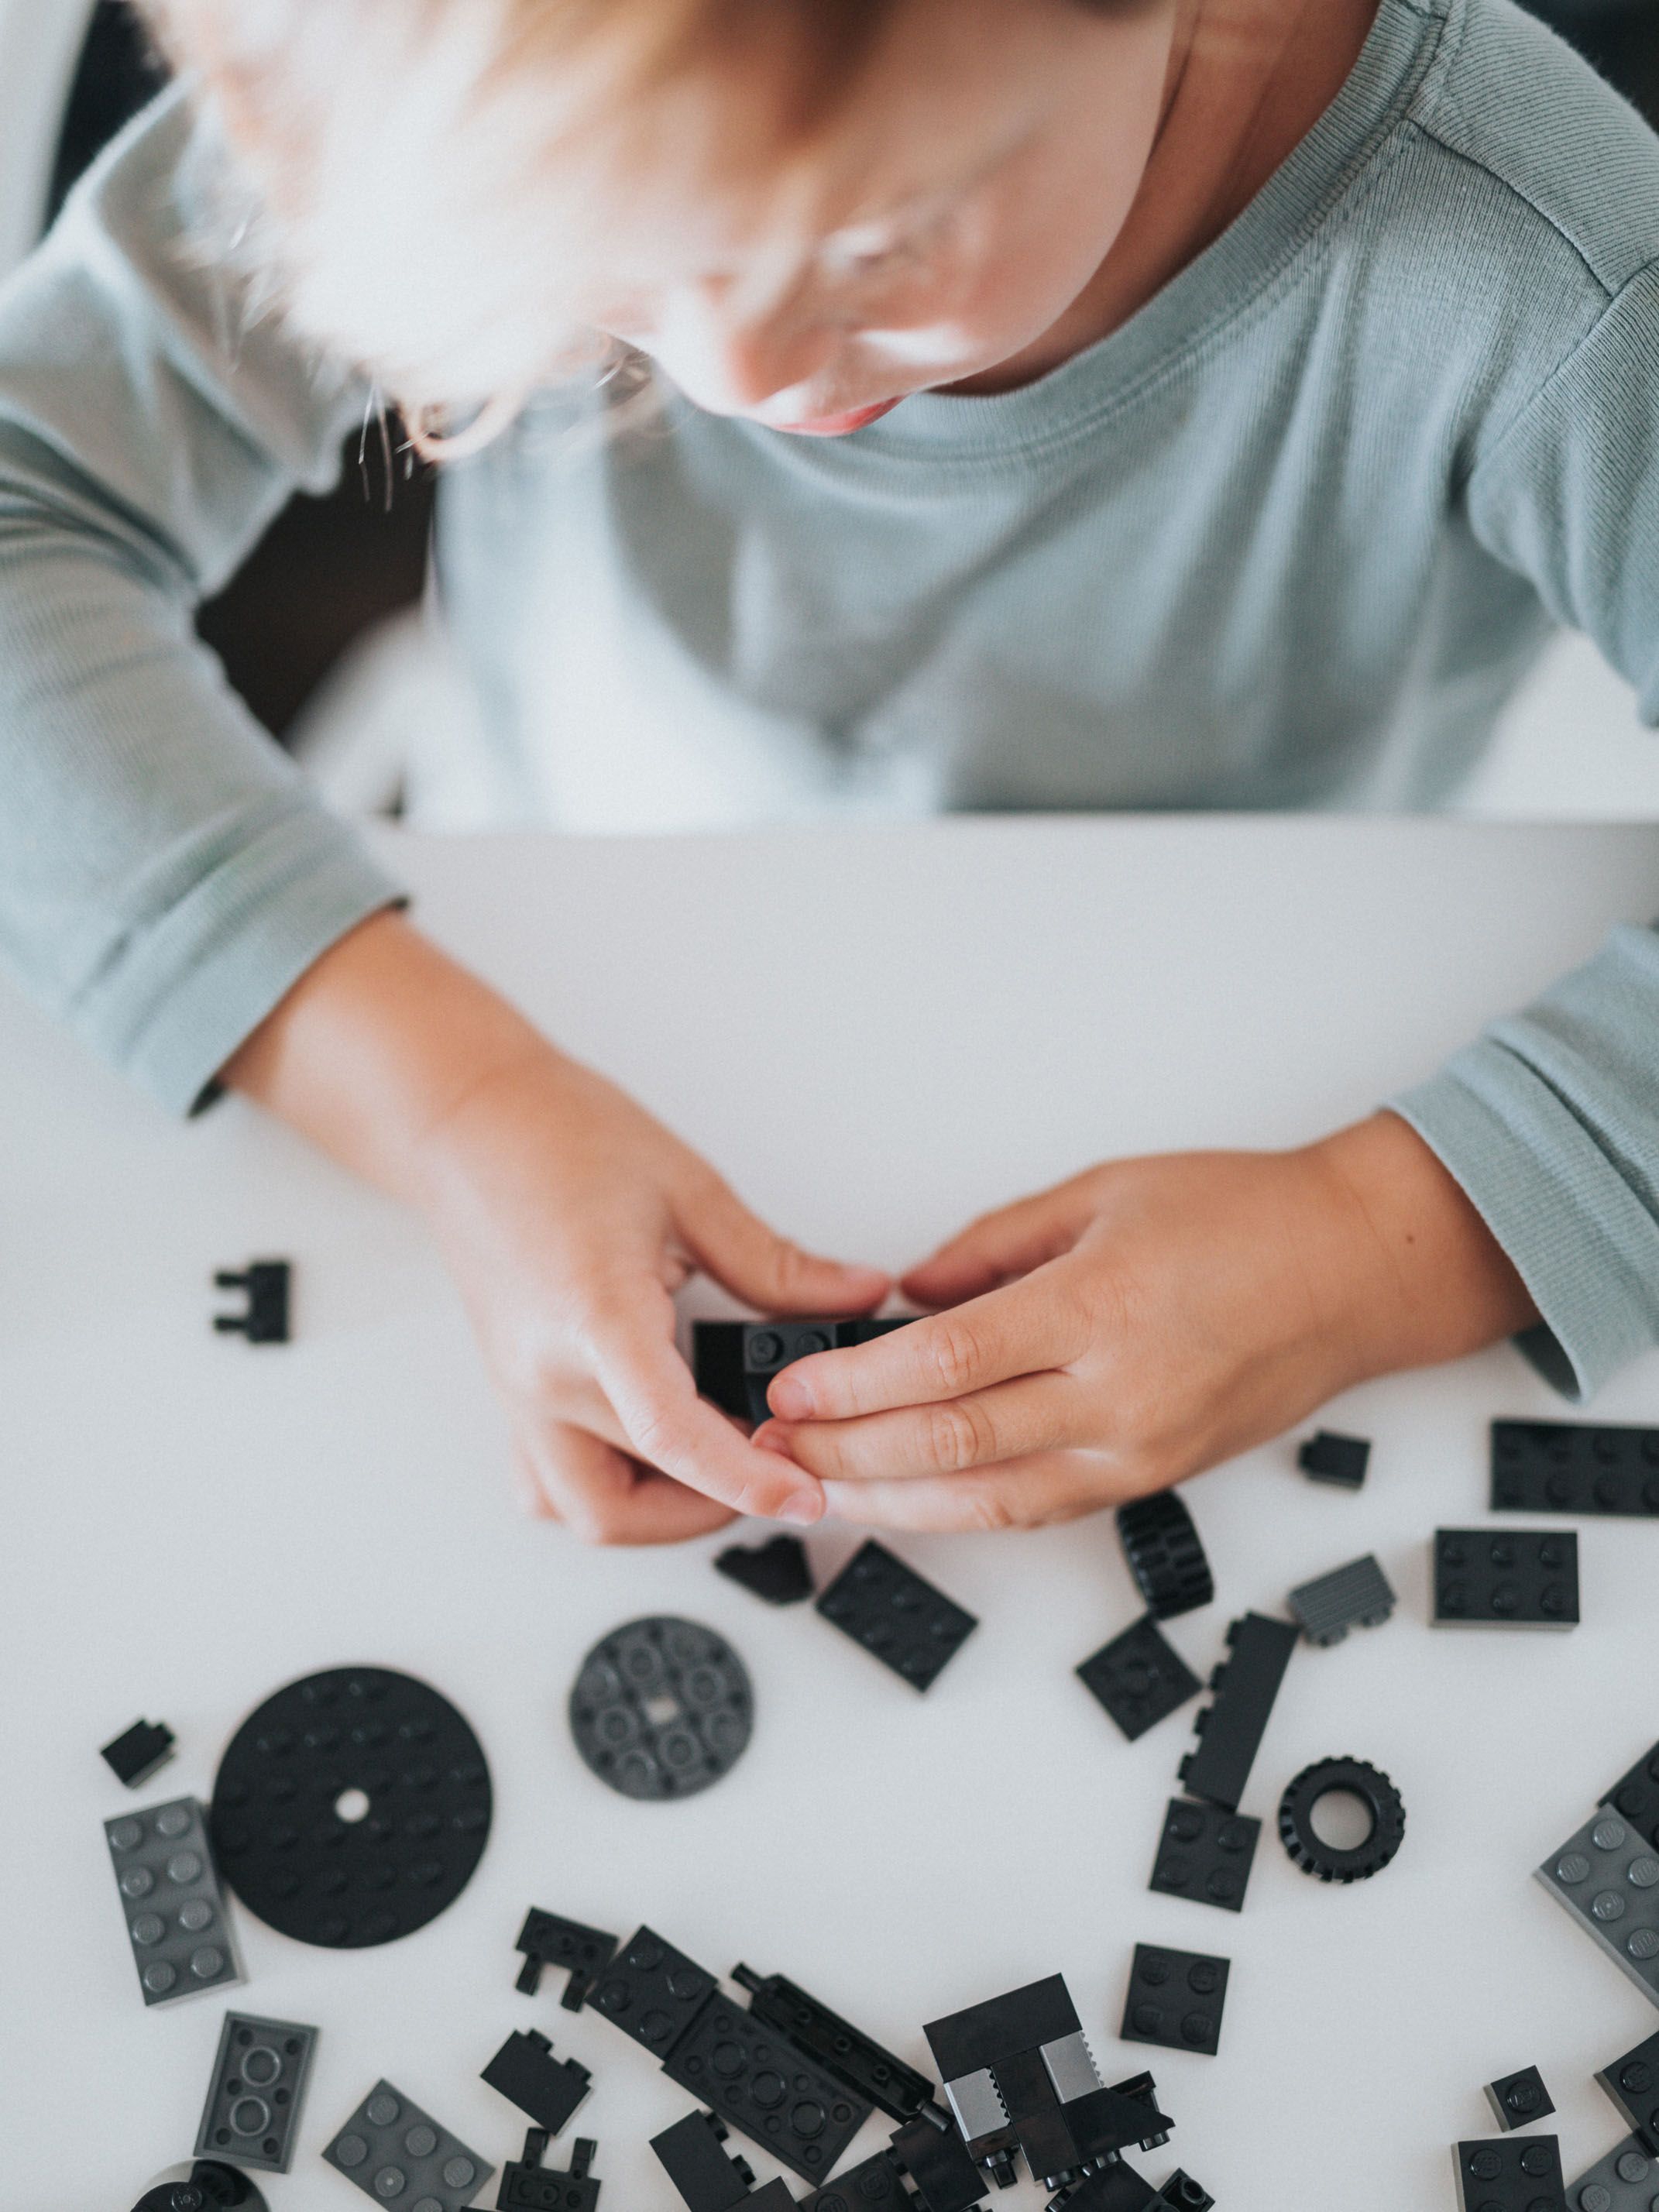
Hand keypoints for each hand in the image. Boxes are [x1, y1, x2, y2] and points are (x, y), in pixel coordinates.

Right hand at [223, 913, 887, 1541]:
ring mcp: (520, 1393)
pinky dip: (611, 1492)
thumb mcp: (690, 1191)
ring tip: (723, 1466)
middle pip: (635, 1497)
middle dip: (720, 1501)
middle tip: (784, 1467)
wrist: (467, 1120)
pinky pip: (552, 1484)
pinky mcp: (514, 1394)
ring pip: (585, 1512)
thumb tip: (855, 1296)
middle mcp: (545, 1374)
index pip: (674, 1436)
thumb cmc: (558, 1137)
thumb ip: (777, 1263)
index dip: (748, 1480)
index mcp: (595, 1317)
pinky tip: (660, 1453)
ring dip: (659, 1515)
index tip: (807, 1496)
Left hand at [752, 1113, 1536, 1531]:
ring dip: (890, 1501)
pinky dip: (962, 1510)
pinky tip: (905, 1502)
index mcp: (1100, 1306)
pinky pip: (1038, 1508)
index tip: (792, 1385)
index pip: (947, 1362)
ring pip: (989, 1499)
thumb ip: (991, 1248)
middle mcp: (1120, 1394)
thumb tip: (909, 1293)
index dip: (855, 1384)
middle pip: (953, 1443)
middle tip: (775, 1445)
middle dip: (847, 1452)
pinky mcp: (1153, 1479)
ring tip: (815, 1487)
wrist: (1354, 1272)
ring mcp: (1141, 1450)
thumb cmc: (1244, 1217)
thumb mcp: (1102, 1192)